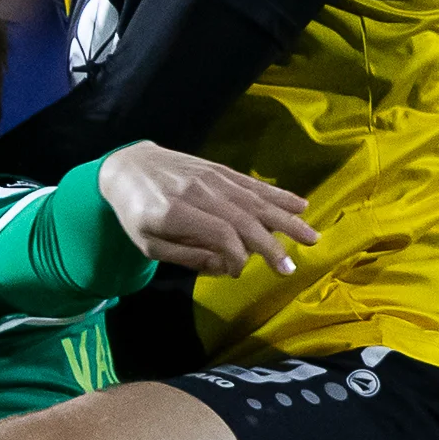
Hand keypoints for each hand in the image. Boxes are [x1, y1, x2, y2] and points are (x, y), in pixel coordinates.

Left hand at [97, 143, 320, 278]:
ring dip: (286, 219)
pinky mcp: (219, 169)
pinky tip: (299, 204)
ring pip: (254, 200)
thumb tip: (226, 266)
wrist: (127, 167)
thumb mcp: (148, 244)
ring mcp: (212, 177)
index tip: (238, 273)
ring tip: (311, 236)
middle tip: (292, 267)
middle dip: (271, 245)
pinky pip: (252, 184)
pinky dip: (278, 195)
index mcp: (175, 213)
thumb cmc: (135, 213)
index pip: (220, 234)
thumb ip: (187, 256)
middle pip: (243, 218)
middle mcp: (198, 192)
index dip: (237, 256)